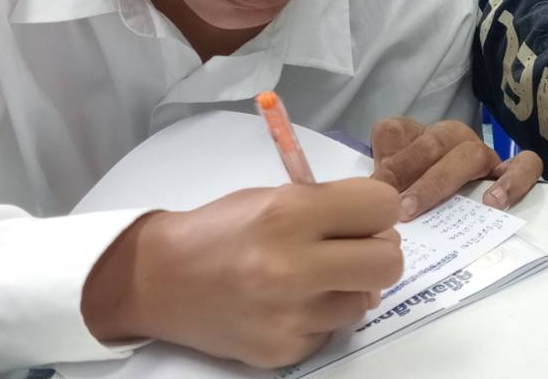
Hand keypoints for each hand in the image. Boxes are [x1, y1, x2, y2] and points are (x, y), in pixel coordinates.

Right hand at [82, 179, 403, 367]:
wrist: (158, 280)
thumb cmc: (221, 229)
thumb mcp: (274, 197)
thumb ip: (332, 208)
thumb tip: (386, 233)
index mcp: (290, 213)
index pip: (383, 207)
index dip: (378, 210)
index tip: (364, 217)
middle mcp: (291, 266)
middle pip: (388, 263)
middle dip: (379, 253)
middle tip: (353, 251)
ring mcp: (288, 315)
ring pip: (365, 302)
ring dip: (348, 288)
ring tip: (310, 278)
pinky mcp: (282, 351)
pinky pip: (332, 331)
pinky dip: (319, 317)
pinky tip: (287, 304)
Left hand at [370, 118, 542, 218]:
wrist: (484, 201)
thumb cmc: (428, 195)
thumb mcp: (400, 187)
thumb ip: (386, 184)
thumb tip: (369, 194)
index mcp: (419, 137)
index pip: (396, 130)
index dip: (383, 156)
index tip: (371, 186)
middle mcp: (452, 139)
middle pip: (432, 142)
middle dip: (408, 171)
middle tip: (392, 204)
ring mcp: (484, 154)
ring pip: (469, 153)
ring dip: (439, 182)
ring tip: (417, 208)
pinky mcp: (513, 171)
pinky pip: (525, 164)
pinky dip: (511, 180)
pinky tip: (493, 203)